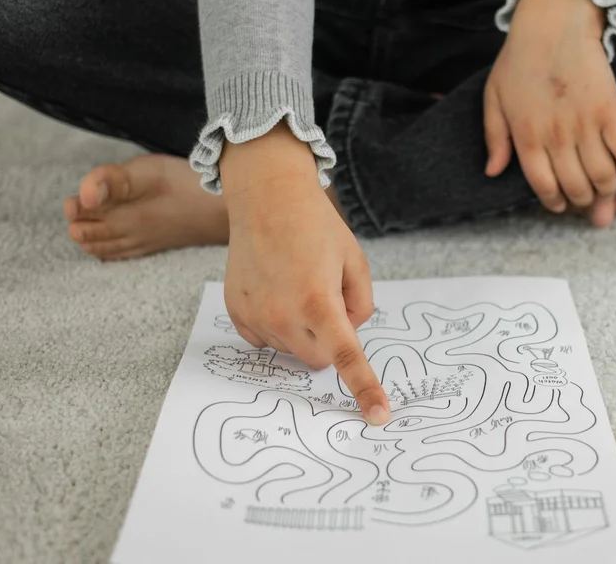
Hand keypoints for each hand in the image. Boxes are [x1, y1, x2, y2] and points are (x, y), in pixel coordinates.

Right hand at [220, 126, 389, 424]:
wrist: (266, 198)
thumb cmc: (316, 226)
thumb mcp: (354, 261)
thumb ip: (361, 305)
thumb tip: (348, 333)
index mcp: (319, 302)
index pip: (346, 358)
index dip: (365, 389)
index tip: (378, 417)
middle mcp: (283, 315)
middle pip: (318, 359)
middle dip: (329, 341)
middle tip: (326, 300)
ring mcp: (256, 316)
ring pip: (290, 350)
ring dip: (301, 330)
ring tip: (297, 285)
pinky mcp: (237, 313)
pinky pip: (265, 339)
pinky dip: (276, 325)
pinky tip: (276, 291)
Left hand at [484, 0, 615, 227]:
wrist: (554, 25)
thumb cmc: (520, 60)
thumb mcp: (494, 98)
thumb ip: (494, 137)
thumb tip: (492, 171)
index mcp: (527, 137)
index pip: (543, 186)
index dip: (555, 202)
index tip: (562, 206)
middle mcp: (556, 137)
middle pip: (576, 187)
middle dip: (585, 203)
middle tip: (590, 204)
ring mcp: (585, 124)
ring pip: (602, 175)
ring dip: (608, 193)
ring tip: (609, 195)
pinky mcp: (611, 110)